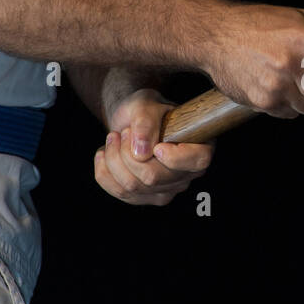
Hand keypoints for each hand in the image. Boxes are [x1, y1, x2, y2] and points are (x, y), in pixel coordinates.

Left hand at [92, 88, 212, 204]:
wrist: (131, 122)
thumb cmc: (146, 110)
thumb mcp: (146, 105)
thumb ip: (146, 123)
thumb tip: (141, 152)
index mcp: (199, 148)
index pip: (196, 161)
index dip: (174, 157)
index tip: (157, 145)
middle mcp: (186, 175)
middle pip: (152, 178)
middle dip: (127, 153)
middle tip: (123, 132)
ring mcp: (165, 190)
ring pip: (131, 186)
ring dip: (113, 159)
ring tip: (114, 137)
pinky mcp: (143, 198)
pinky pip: (117, 192)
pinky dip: (104, 171)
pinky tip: (105, 154)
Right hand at [200, 4, 303, 117]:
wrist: (214, 37)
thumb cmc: (258, 23)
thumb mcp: (293, 16)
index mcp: (302, 36)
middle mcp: (291, 63)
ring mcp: (276, 86)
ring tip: (288, 77)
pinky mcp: (262, 103)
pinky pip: (290, 114)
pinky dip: (287, 105)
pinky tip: (273, 85)